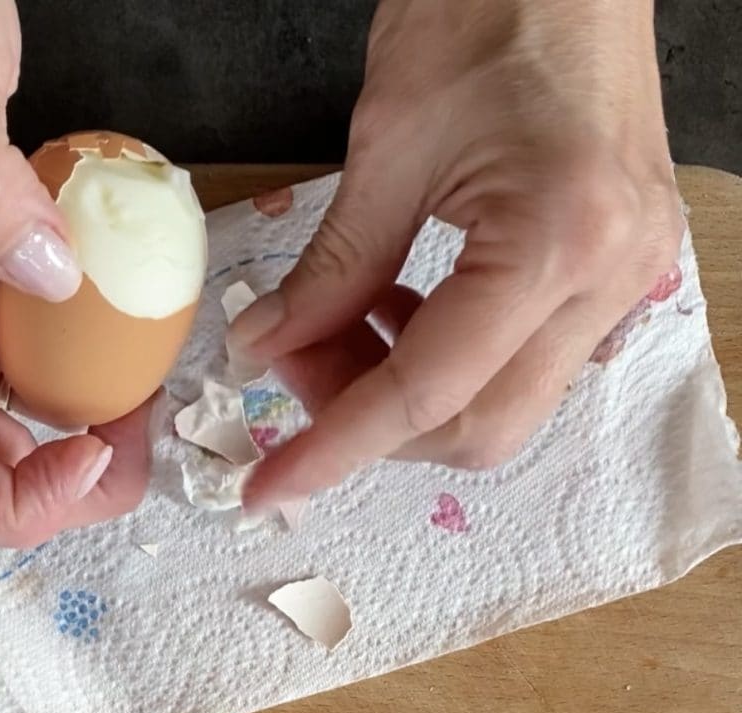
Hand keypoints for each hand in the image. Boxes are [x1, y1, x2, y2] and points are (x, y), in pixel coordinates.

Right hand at [0, 0, 155, 546]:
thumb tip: (53, 277)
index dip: (18, 505)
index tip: (95, 453)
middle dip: (68, 487)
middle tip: (140, 435)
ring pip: (3, 435)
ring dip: (77, 442)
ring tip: (140, 400)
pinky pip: (19, 378)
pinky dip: (75, 387)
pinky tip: (117, 345)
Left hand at [231, 0, 683, 508]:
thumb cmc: (483, 8)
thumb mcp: (385, 147)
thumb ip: (328, 270)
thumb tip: (263, 348)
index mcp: (557, 242)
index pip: (426, 392)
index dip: (335, 447)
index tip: (269, 486)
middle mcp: (610, 283)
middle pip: (477, 429)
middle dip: (371, 423)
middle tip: (299, 361)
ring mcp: (626, 282)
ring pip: (502, 409)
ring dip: (407, 397)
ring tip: (345, 326)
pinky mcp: (616, 275)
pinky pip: (525, 367)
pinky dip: (449, 366)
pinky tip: (406, 312)